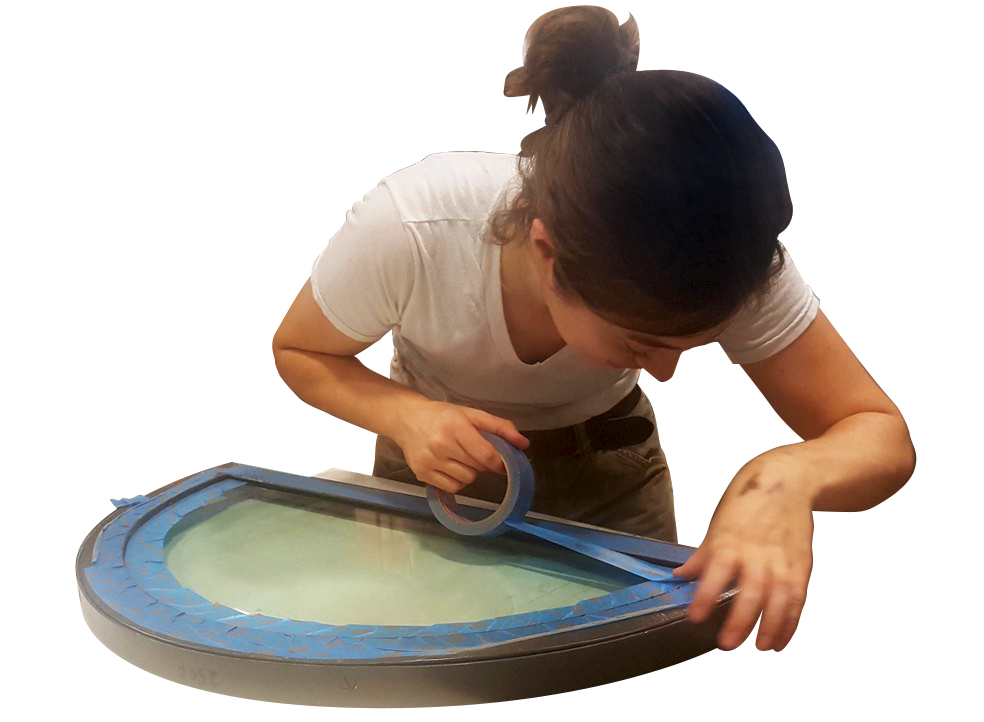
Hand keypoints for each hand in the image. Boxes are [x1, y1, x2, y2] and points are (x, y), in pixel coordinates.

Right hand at [392, 400, 529, 493]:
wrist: (406, 419)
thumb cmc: (443, 416)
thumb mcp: (471, 414)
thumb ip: (500, 428)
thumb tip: (524, 444)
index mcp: (456, 426)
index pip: (487, 455)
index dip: (499, 462)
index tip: (501, 462)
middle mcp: (440, 445)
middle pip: (477, 469)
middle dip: (482, 463)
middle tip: (473, 452)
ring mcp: (429, 461)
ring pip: (466, 480)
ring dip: (469, 472)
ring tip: (460, 458)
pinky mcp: (421, 473)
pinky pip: (451, 487)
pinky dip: (456, 481)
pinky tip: (450, 467)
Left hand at [672, 449, 814, 651]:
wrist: (785, 483)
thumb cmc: (747, 504)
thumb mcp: (718, 526)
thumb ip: (702, 556)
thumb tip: (680, 576)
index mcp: (730, 543)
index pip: (715, 573)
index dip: (705, 596)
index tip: (695, 617)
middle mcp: (757, 554)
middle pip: (750, 592)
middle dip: (739, 620)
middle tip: (726, 643)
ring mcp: (781, 561)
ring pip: (777, 600)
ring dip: (768, 626)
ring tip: (757, 646)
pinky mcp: (800, 566)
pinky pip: (796, 599)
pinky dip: (789, 621)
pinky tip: (779, 637)